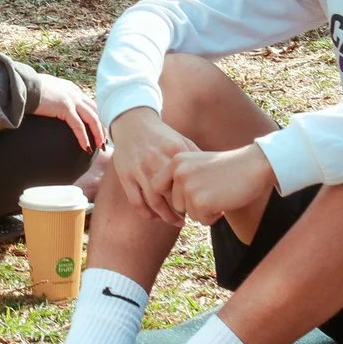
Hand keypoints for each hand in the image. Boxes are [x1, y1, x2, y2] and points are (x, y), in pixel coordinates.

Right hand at [28, 73, 104, 151]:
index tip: (100, 129)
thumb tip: (50, 104)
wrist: (23, 85)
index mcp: (71, 88)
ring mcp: (71, 99)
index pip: (90, 103)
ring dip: (99, 134)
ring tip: (100, 147)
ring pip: (93, 118)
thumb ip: (53, 95)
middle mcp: (74, 92)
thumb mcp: (46, 89)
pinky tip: (85, 147)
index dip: (98, 116)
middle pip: (96, 110)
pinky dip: (83, 137)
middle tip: (105, 140)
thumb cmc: (29, 88)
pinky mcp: (65, 108)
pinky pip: (79, 126)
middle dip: (103, 126)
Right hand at [108, 106, 195, 226]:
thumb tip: (217, 175)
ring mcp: (138, 169)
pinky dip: (147, 213)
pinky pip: (136, 202)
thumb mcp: (181, 140)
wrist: (132, 122)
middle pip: (173, 195)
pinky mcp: (125, 175)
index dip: (198, 198)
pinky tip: (156, 216)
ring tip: (177, 221)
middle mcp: (156, 160)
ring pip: (155, 203)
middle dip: (184, 210)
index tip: (204, 205)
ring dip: (167, 216)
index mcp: (174, 152)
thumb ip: (197, 156)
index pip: (189, 183)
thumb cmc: (162, 136)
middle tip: (193, 216)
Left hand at [170, 146, 274, 225]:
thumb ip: (182, 176)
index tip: (184, 200)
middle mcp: (178, 172)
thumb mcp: (198, 163)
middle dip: (194, 205)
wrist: (254, 165)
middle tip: (213, 194)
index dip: (169, 197)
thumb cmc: (229, 167)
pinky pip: (202, 220)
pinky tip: (224, 202)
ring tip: (220, 196)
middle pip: (175, 204)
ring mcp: (188, 187)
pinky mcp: (200, 202)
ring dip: (205, 211)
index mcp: (176, 161)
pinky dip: (214, 217)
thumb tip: (168, 201)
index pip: (157, 186)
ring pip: (189, 214)